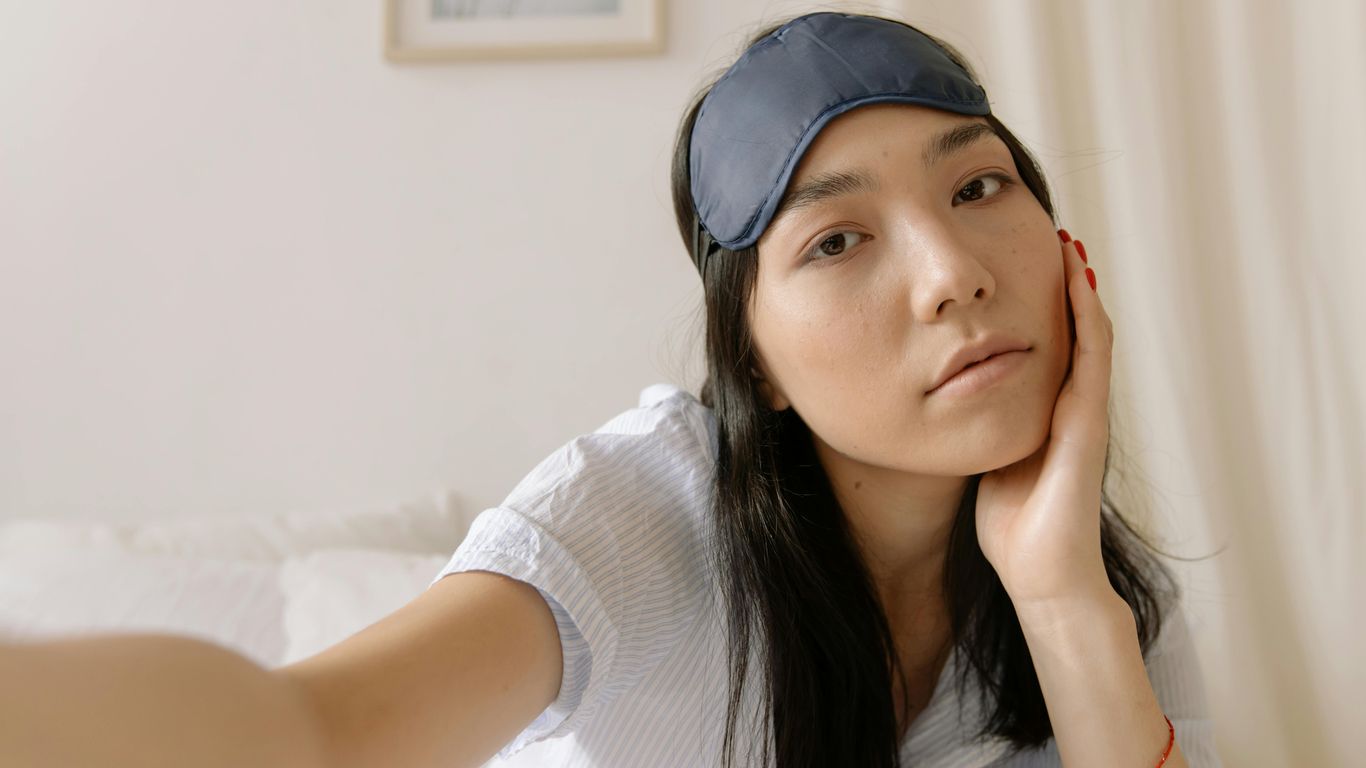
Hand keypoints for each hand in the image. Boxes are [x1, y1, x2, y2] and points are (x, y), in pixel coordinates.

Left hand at [974, 232, 1115, 607]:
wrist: (1041, 574)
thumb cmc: (1011, 522)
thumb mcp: (985, 455)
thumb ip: (974, 423)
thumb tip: (939, 394)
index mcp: (1044, 410)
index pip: (1045, 341)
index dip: (1036, 301)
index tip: (1015, 258)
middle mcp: (1069, 404)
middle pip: (1069, 329)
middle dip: (1060, 282)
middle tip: (1047, 232)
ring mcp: (1084, 412)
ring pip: (1089, 335)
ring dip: (1079, 287)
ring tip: (1066, 242)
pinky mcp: (1089, 425)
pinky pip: (1092, 360)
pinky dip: (1087, 319)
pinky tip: (1077, 283)